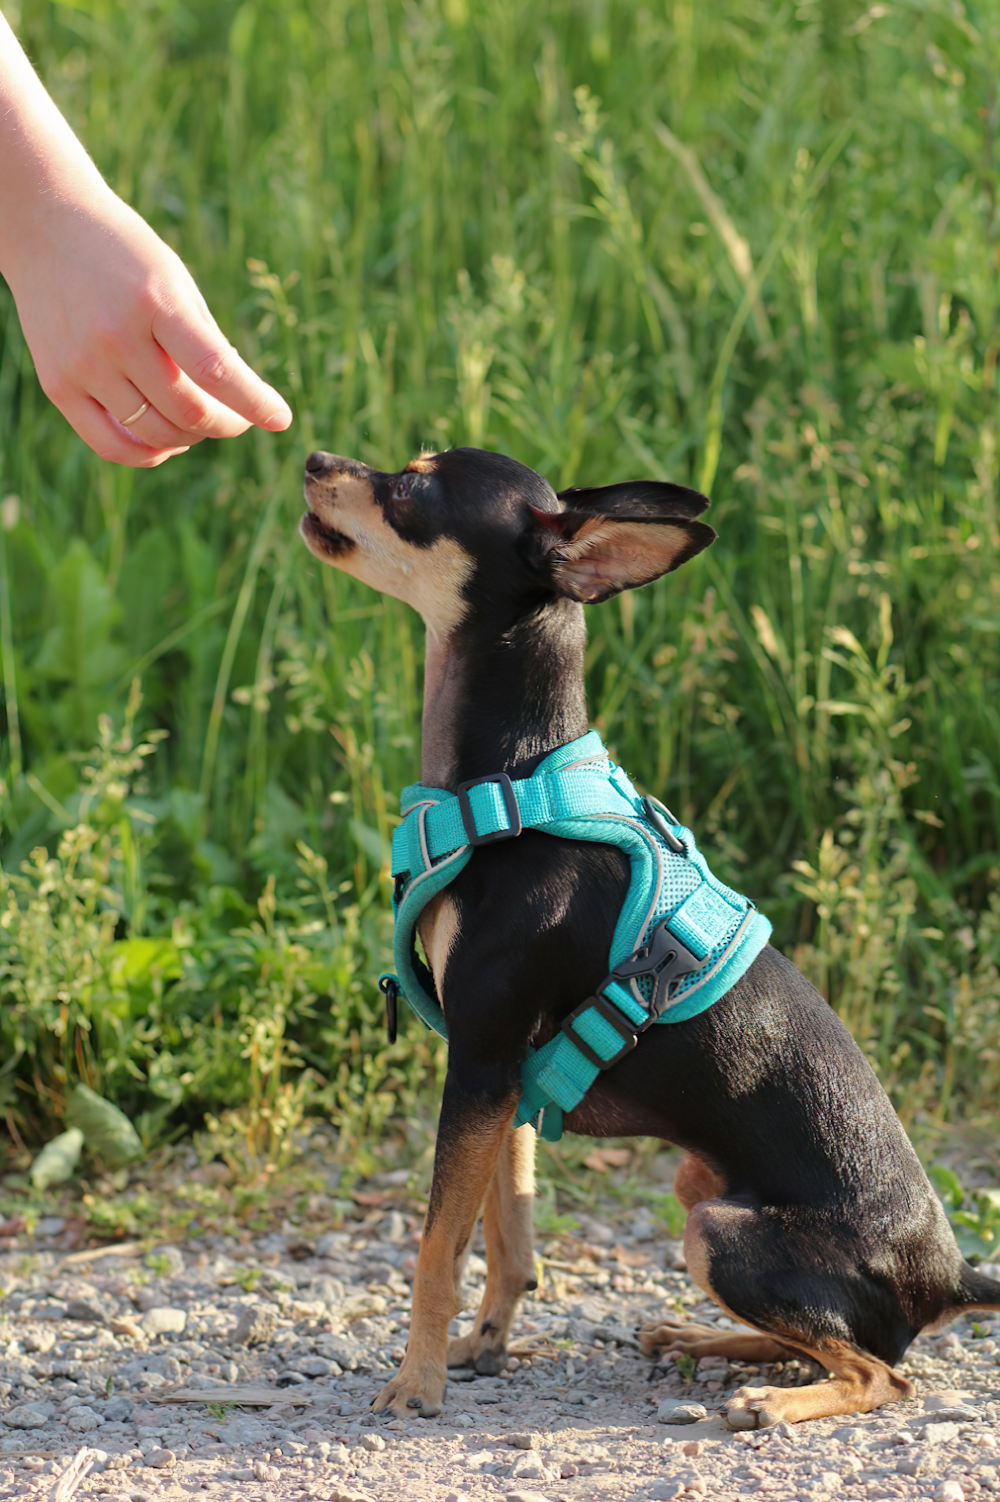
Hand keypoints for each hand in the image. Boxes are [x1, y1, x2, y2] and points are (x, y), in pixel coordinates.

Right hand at [4, 188, 291, 466]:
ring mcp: (82, 364)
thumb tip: (241, 402)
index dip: (254, 402)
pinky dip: (149, 453)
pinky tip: (168, 439)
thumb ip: (205, 340)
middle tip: (237, 417)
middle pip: (187, 412)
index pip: (215, 369)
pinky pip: (113, 446)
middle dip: (225, 424)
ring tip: (199, 420)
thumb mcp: (176, 281)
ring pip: (154, 434)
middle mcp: (114, 335)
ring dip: (190, 437)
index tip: (281, 418)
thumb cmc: (126, 257)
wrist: (46, 229)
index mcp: (154, 300)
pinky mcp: (58, 385)